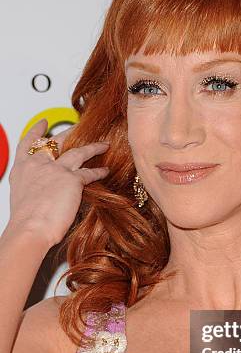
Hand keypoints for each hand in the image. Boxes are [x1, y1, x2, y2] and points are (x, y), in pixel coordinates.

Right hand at [8, 118, 109, 246]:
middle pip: (56, 141)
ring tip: (104, 144)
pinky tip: (106, 171)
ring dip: (93, 147)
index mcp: (22, 169)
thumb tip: (44, 190)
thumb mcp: (23, 197)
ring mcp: (55, 170)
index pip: (28, 144)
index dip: (36, 132)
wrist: (30, 229)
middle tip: (79, 126)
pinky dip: (99, 171)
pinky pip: (89, 172)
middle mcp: (37, 165)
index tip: (43, 123)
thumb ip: (34, 187)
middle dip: (69, 133)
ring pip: (78, 151)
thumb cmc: (25, 221)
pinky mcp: (71, 179)